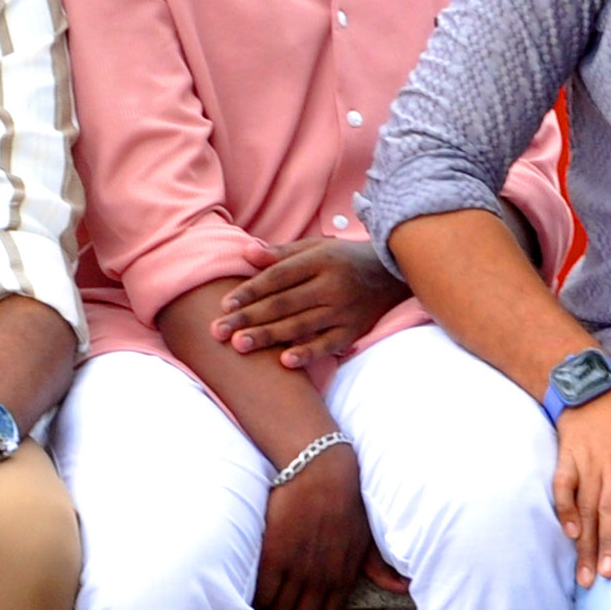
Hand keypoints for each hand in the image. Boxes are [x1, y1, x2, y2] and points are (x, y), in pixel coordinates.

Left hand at [213, 239, 406, 366]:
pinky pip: (328, 344)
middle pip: (284, 303)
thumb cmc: (344, 259)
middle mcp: (332, 285)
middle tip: (218, 331)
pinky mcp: (354, 331)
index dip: (250, 291)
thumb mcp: (315, 248)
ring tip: (239, 346)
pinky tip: (284, 361)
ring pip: (300, 325)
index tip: (224, 305)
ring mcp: (344, 310)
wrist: (392, 273)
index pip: (278, 277)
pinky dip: (307, 353)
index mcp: (319, 261)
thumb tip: (246, 252)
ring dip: (268, 336)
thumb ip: (281, 254)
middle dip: (249, 318)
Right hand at [254, 448, 374, 609]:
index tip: (300, 604)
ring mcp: (297, 570)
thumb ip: (379, 567)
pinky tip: (255, 583)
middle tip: (280, 600)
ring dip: (270, 608)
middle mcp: (321, 580)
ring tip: (266, 591)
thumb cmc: (346, 500)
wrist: (321, 470)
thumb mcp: (366, 537)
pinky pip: (261, 596)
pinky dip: (255, 596)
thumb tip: (402, 589)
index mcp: (343, 578)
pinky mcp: (274, 557)